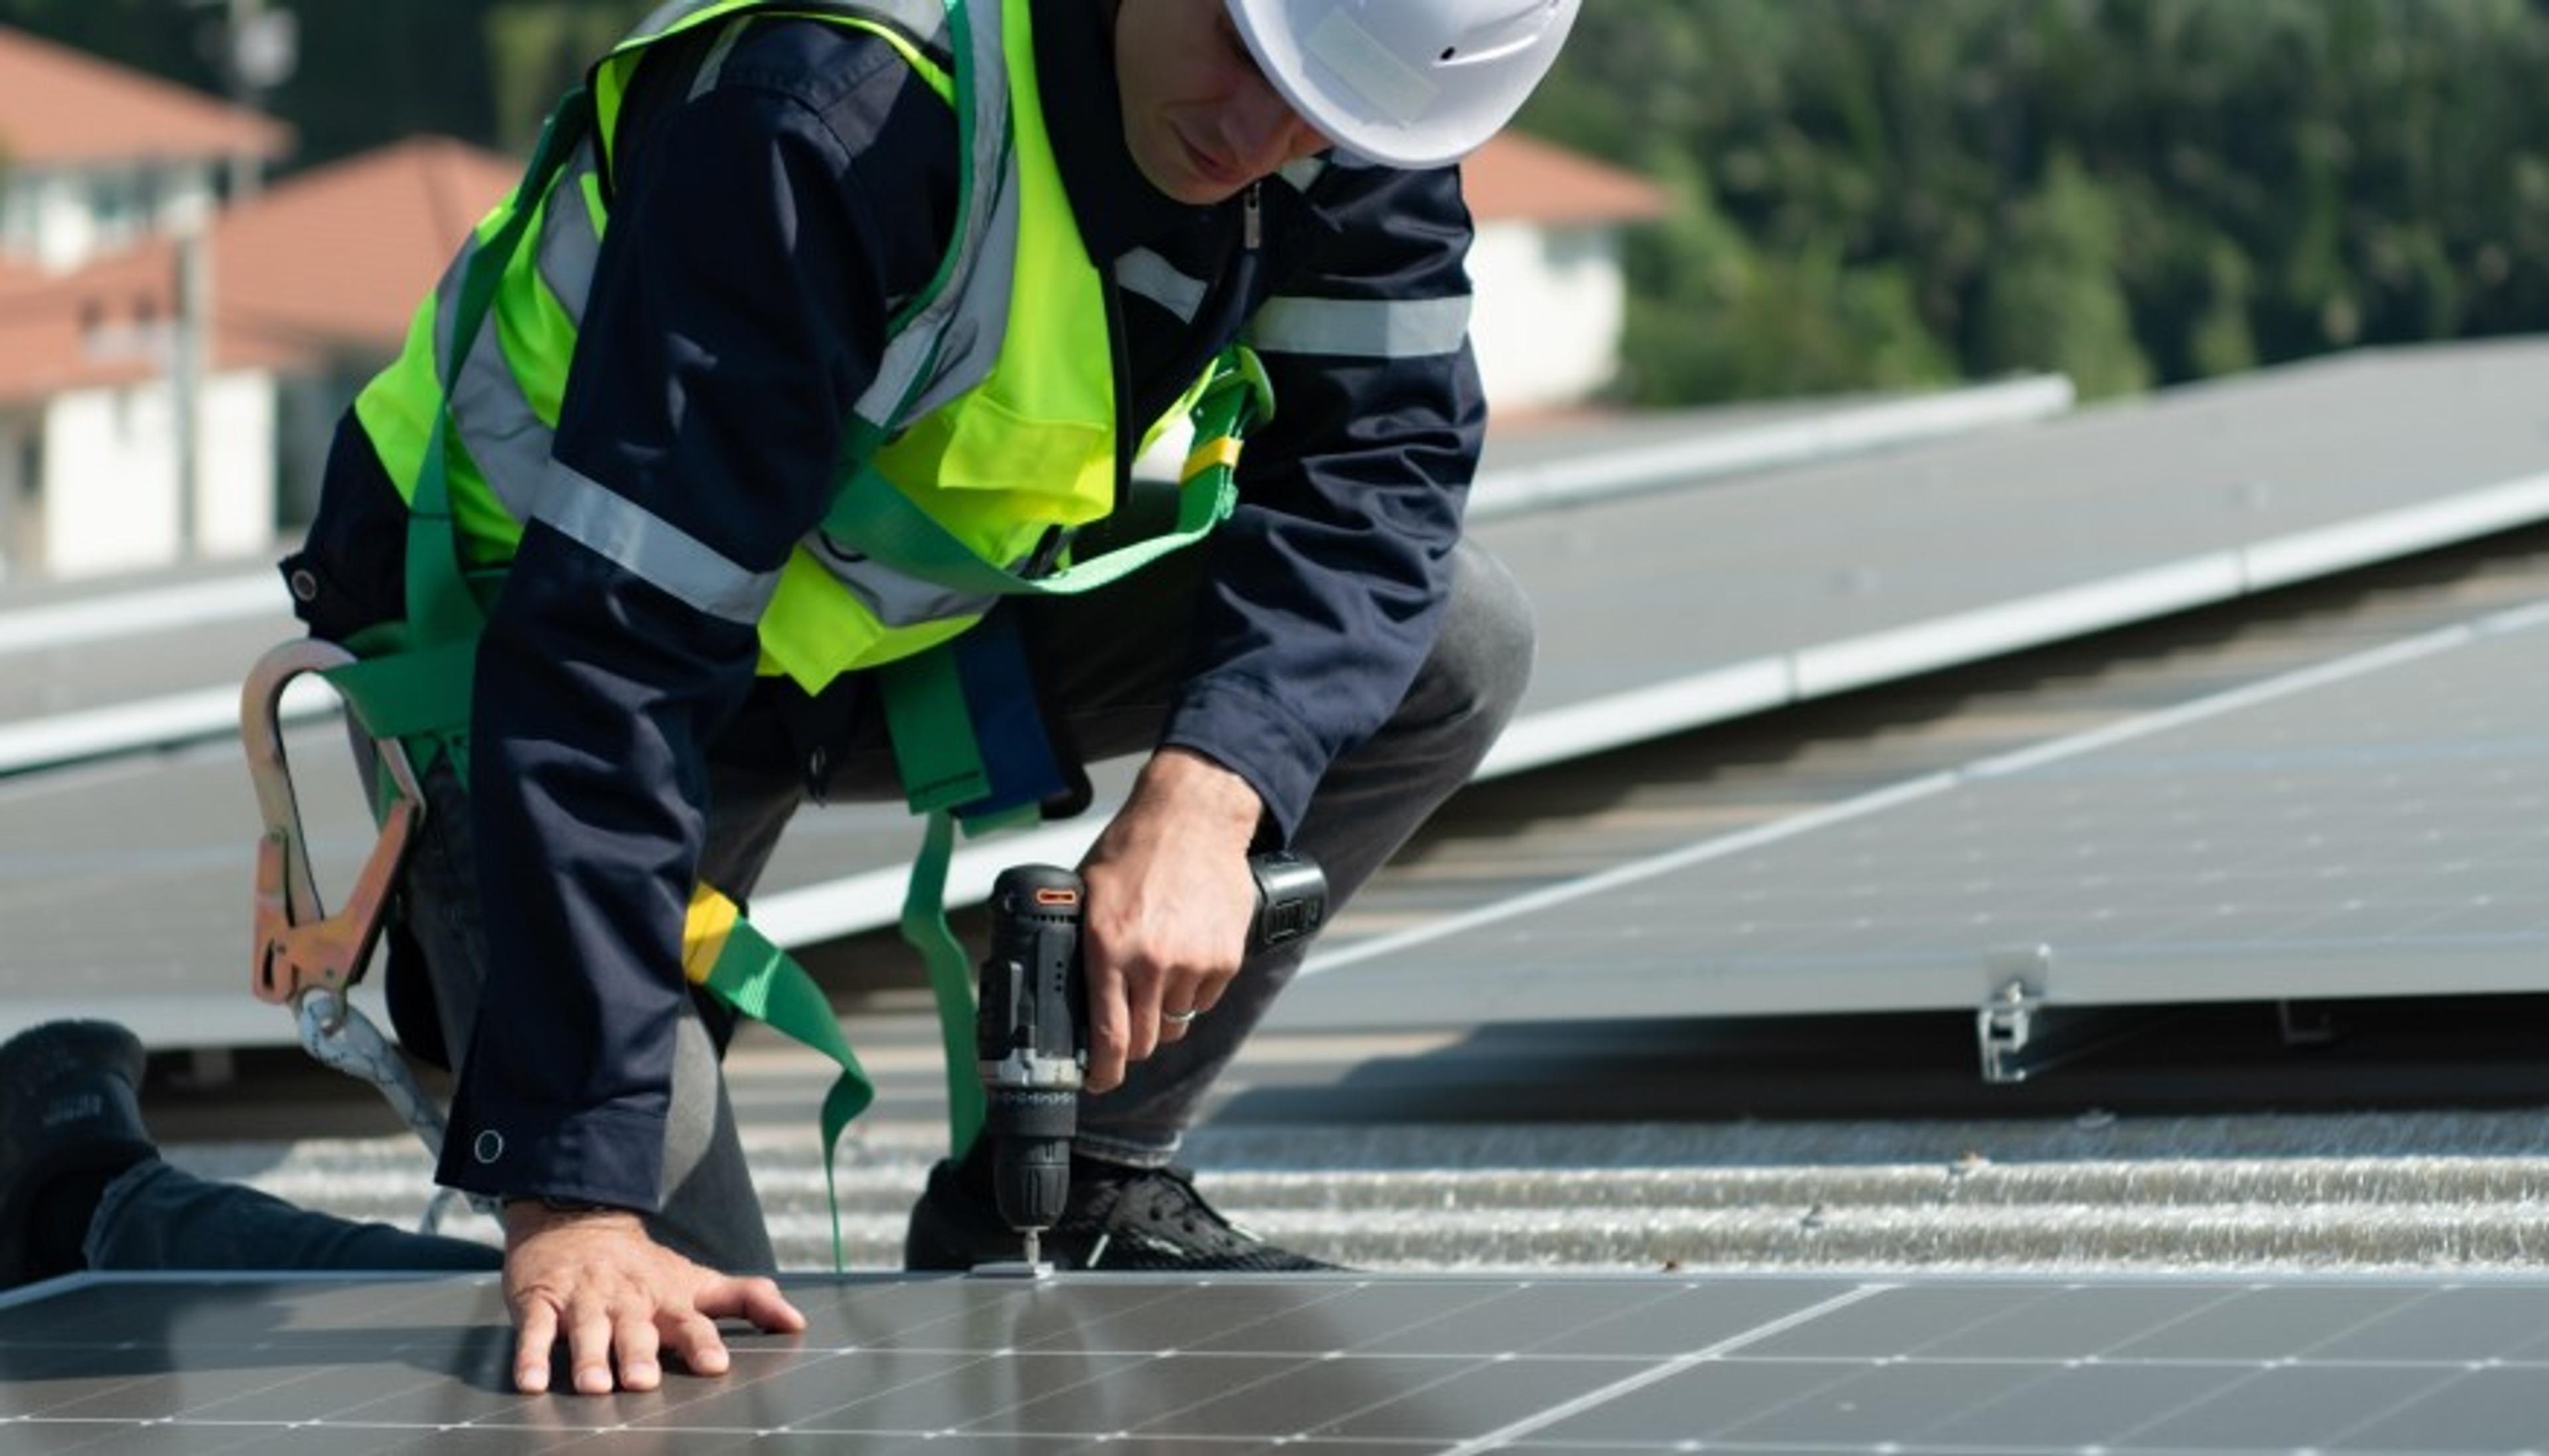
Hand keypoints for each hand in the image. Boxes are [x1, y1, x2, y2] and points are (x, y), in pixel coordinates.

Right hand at [502, 1203, 804, 1395]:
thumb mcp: (697, 1279)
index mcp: (666, 1298)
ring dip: (590, 1357)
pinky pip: (533, 1330)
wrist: (578, 1221)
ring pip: (586, 1330)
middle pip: (635, 1330)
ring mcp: (583, 1300)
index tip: (716, 1364)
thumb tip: (798, 1322)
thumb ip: (746, 1298)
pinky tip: (531, 1382)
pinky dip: (530, 1356)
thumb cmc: (645, 1268)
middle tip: (644, 1381)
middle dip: (639, 1354)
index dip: (704, 1342)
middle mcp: (627, 1300)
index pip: (690, 1321)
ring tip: (595, 1386)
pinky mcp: (541, 1302)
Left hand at [1078, 748, 1263, 1091]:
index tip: (1098, 1081)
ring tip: (1156, 974)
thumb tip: (1063, 993)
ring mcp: (1194, 962)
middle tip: (1125, 1029)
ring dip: (1163, 1013)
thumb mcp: (1087, 895)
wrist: (1193, 819)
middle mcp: (1152, 962)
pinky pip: (1204, 999)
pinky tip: (1183, 957)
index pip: (1110, 1037)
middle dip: (1133, 1044)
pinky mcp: (1225, 958)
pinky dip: (1192, 991)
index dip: (1103, 1072)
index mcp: (1109, 948)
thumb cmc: (1134, 850)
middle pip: (1146, 1040)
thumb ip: (1081, 946)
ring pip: (1177, 1022)